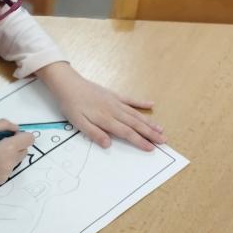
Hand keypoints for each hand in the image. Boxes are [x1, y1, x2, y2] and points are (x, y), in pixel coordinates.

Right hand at [0, 120, 33, 190]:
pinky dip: (2, 164)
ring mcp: (7, 173)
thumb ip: (5, 125)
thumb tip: (16, 130)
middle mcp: (10, 162)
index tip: (9, 135)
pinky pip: (8, 169)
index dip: (21, 135)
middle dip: (16, 145)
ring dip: (9, 155)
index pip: (29, 139)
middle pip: (24, 150)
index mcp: (8, 148)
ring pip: (16, 160)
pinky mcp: (1, 181)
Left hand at [37, 63, 164, 151]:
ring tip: (161, 129)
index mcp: (106, 119)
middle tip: (164, 141)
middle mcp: (114, 110)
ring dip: (149, 122)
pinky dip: (141, 102)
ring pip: (136, 114)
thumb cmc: (71, 105)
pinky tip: (151, 104)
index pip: (126, 132)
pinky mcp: (113, 95)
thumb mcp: (78, 123)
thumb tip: (108, 144)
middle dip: (150, 133)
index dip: (139, 141)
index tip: (151, 148)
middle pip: (136, 124)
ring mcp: (115, 101)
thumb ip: (94, 133)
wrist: (68, 84)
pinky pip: (130, 99)